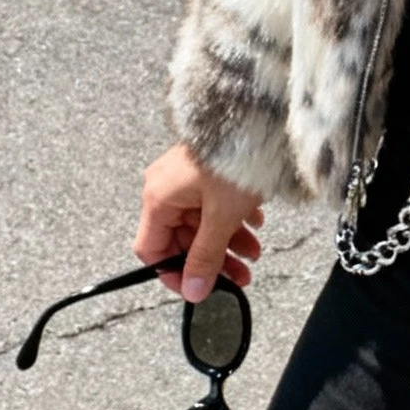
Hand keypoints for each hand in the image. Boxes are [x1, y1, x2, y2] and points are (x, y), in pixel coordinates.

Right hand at [135, 145, 263, 301]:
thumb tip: (194, 289)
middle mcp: (166, 187)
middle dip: (212, 260)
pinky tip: (254, 223)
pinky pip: (213, 204)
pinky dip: (232, 219)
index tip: (198, 289)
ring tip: (254, 253)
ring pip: (202, 223)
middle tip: (238, 276)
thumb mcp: (221, 218)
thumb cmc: (233, 160)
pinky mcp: (205, 171)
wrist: (258, 120)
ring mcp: (186, 178)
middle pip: (181, 238)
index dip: (173, 274)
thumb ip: (206, 257)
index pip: (152, 250)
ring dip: (228, 242)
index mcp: (159, 199)